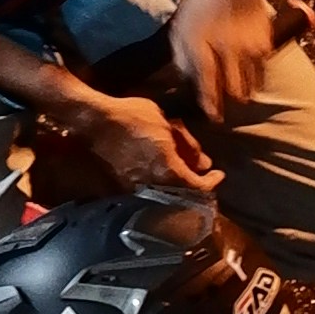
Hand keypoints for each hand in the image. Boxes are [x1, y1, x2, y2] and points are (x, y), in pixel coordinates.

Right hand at [34, 73, 215, 212]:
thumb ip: (188, 145)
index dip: (212, 183)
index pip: (199, 188)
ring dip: (178, 188)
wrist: (95, 121)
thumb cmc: (132, 116)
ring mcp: (136, 189)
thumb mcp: (167, 123)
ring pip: (165, 197)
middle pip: (184, 198)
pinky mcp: (122, 187)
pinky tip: (161, 173)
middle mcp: (153, 186)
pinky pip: (149, 192)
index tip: (219, 175)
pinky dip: (160, 186)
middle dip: (196, 188)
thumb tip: (204, 162)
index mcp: (168, 170)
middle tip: (202, 177)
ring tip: (183, 174)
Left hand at [171, 0, 275, 131]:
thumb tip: (187, 84)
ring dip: (244, 92)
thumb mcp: (181, 30)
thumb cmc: (200, 5)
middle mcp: (227, 48)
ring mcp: (248, 46)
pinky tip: (247, 74)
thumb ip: (183, 59)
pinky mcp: (265, 42)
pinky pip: (262, 71)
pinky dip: (256, 77)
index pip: (208, 84)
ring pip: (251, 84)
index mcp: (201, 44)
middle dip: (230, 103)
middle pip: (234, 91)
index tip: (213, 116)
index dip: (211, 105)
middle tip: (225, 107)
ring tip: (237, 92)